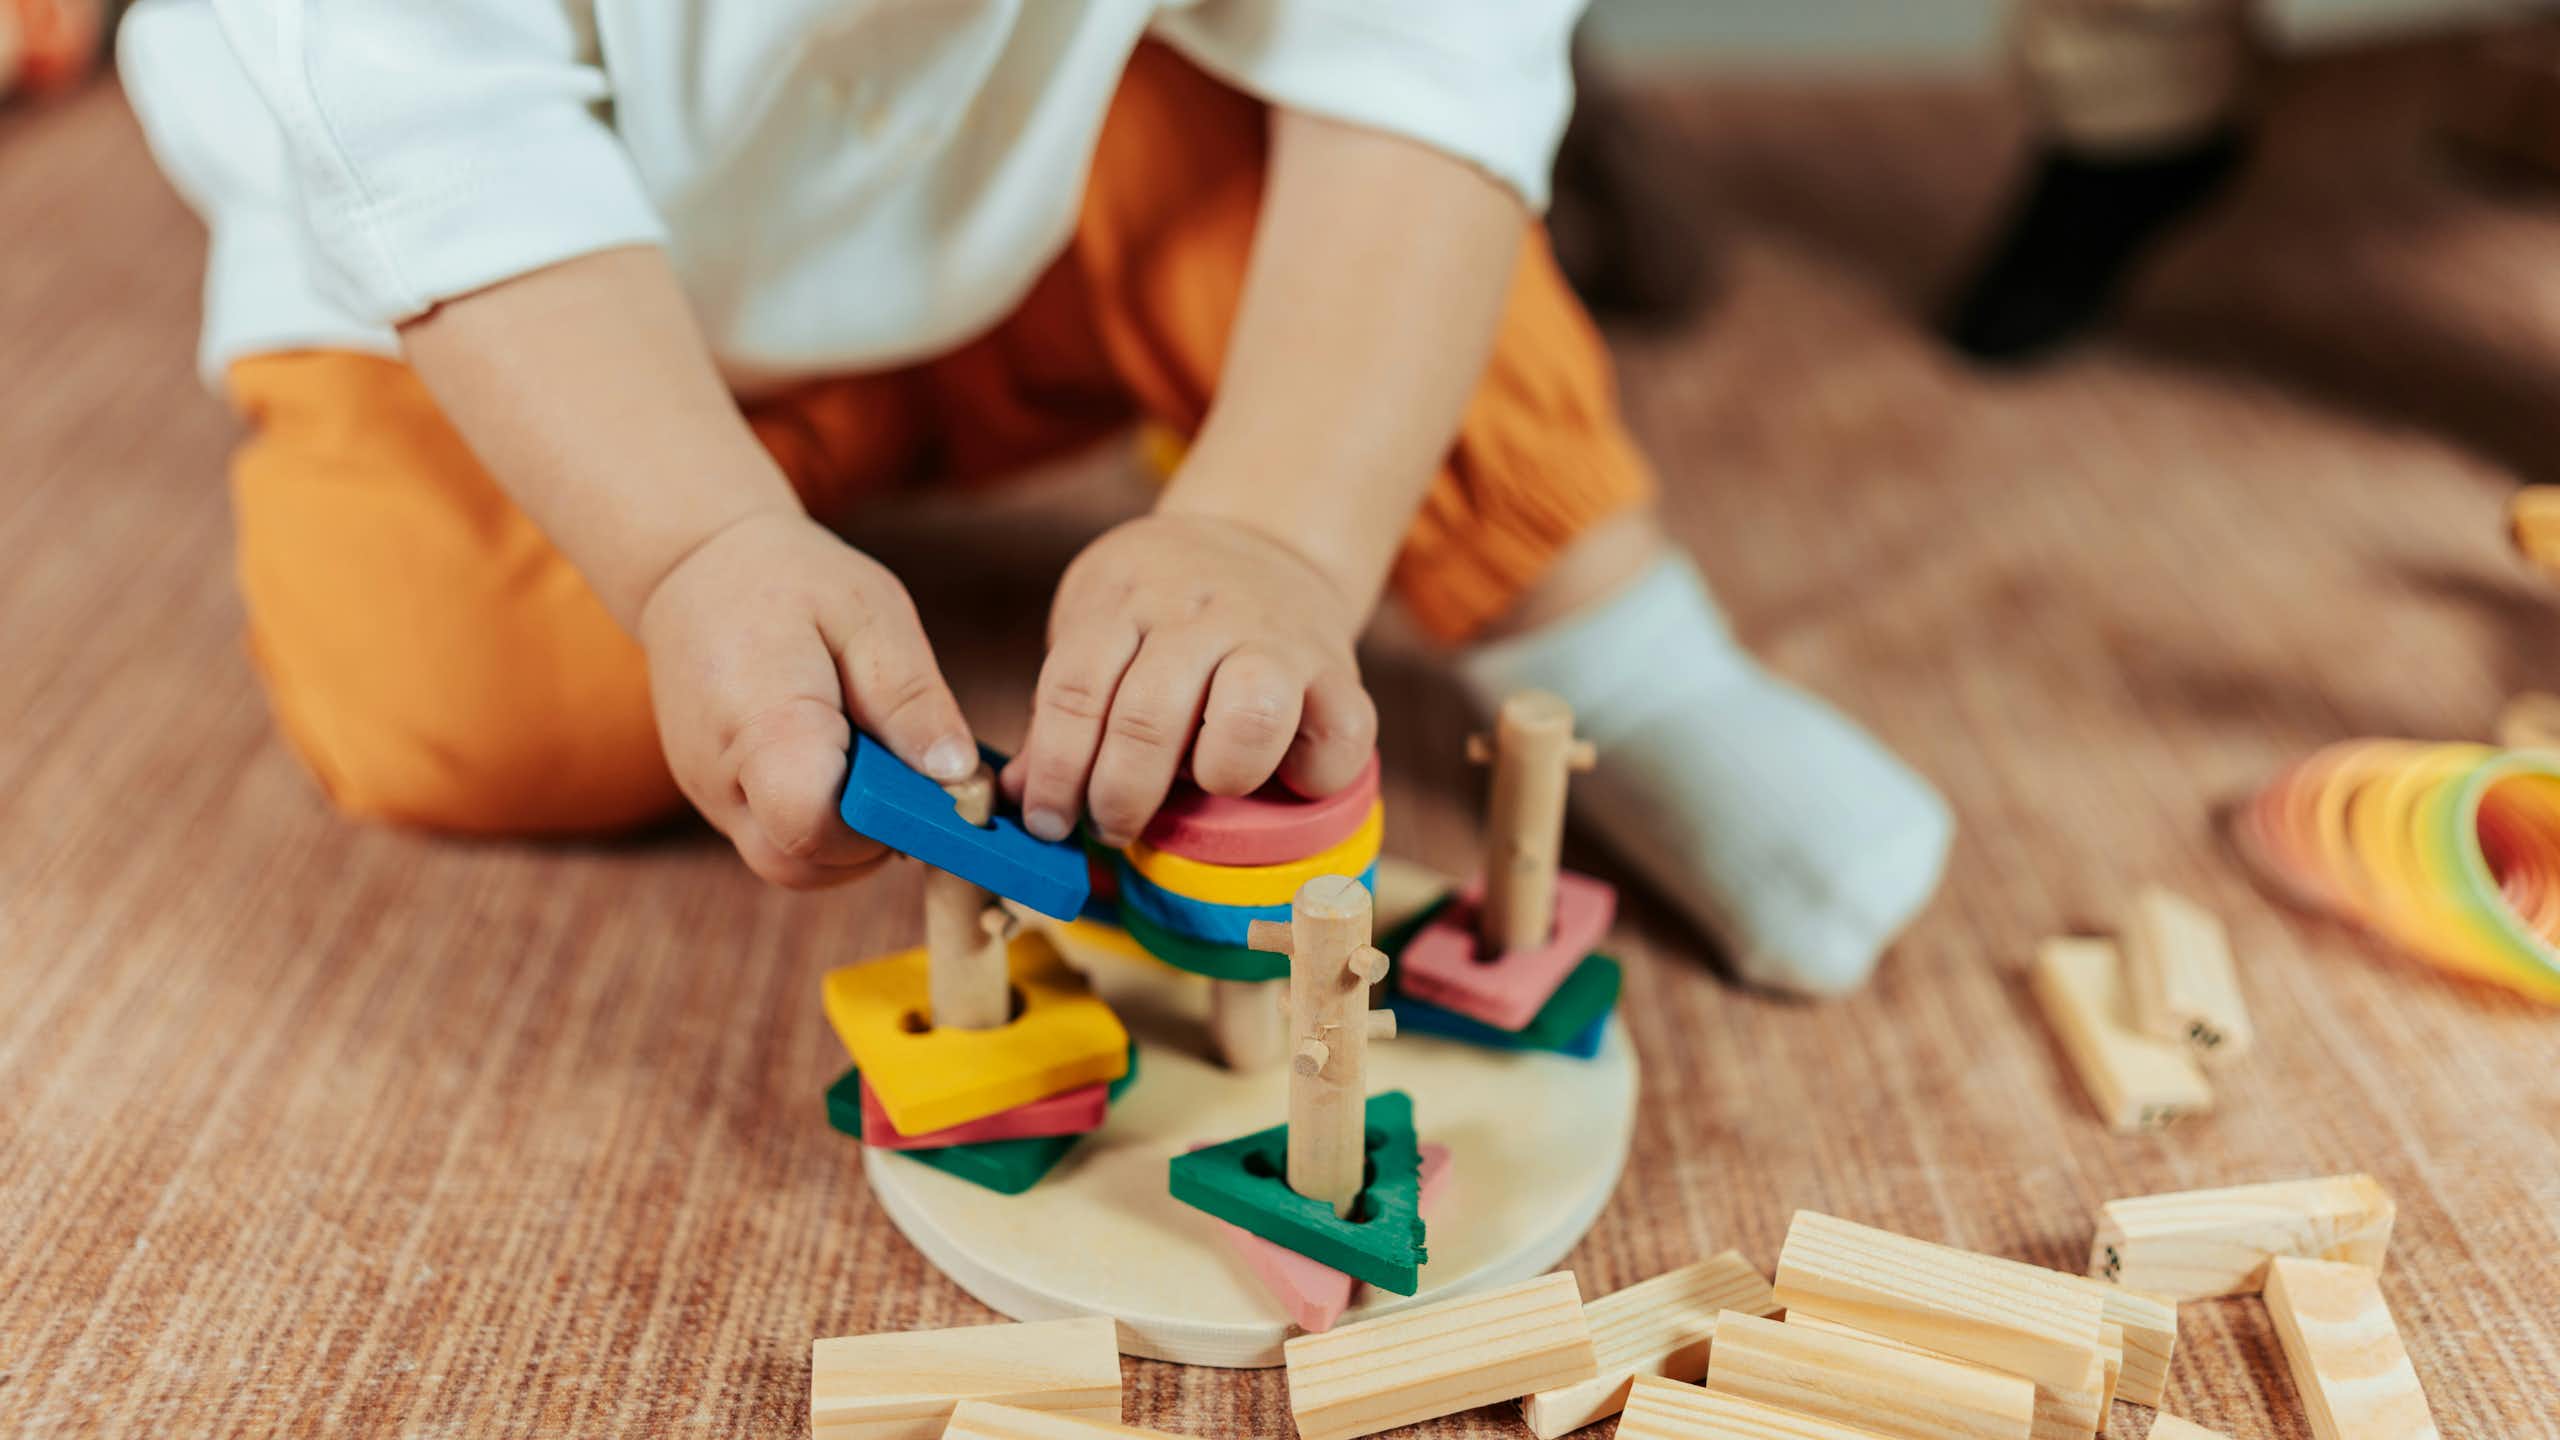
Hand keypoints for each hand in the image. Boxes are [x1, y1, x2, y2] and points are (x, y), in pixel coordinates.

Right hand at [638, 510, 975, 887]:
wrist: (693, 569)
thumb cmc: (787, 581)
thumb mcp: (870, 614)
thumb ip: (911, 699)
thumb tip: (958, 779)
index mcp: (763, 722)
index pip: (814, 827)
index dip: (882, 824)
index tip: (920, 781)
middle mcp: (723, 777)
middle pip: (804, 865)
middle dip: (873, 841)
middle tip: (904, 773)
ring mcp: (712, 798)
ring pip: (793, 863)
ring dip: (852, 836)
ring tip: (873, 758)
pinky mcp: (719, 803)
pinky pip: (779, 841)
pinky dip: (825, 824)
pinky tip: (846, 763)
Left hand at [1005, 512, 1377, 847]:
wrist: (1260, 537)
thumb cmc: (1157, 609)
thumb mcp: (1097, 626)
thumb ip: (1063, 711)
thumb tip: (1019, 800)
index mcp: (1126, 599)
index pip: (1077, 689)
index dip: (1056, 770)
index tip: (1047, 822)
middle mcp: (1200, 612)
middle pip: (1151, 714)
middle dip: (1121, 793)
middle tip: (1111, 826)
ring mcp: (1275, 637)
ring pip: (1253, 713)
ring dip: (1219, 774)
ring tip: (1202, 789)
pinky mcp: (1337, 669)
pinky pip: (1341, 734)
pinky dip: (1311, 775)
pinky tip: (1278, 782)